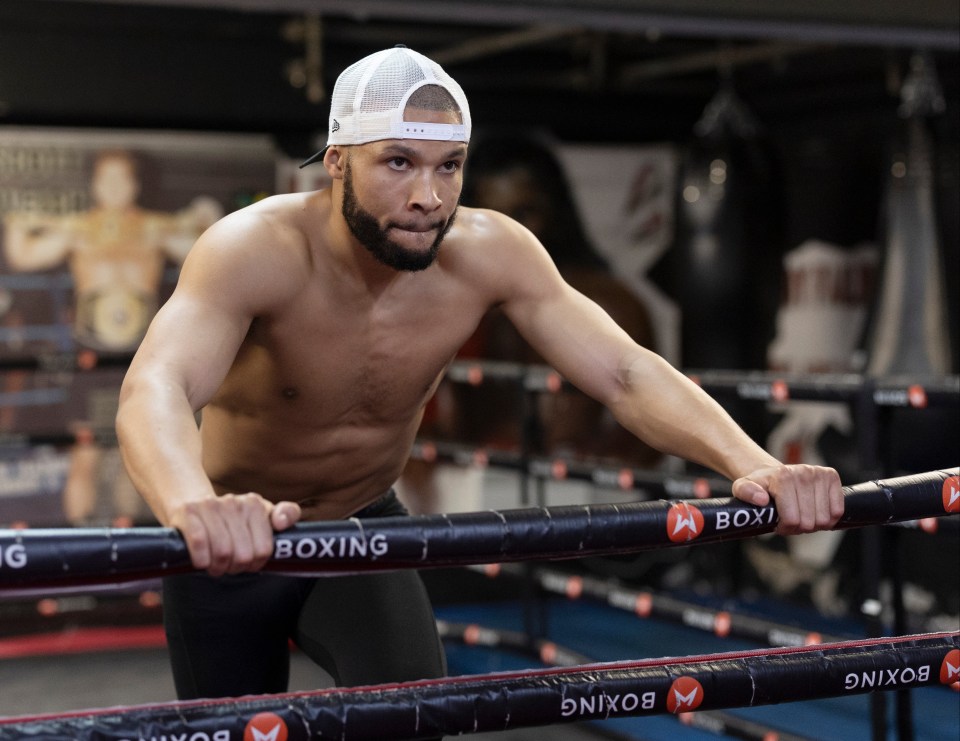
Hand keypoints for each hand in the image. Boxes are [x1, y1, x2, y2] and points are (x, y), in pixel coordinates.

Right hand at [170, 493, 301, 575]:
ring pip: (222, 552)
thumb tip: (281, 522)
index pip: (264, 550)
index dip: (255, 564)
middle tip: (229, 565)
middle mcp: (234, 502)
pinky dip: (201, 560)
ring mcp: (210, 505)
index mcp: (255, 505)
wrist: (193, 505)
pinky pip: (199, 544)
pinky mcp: (189, 512)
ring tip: (216, 564)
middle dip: (235, 568)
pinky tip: (202, 561)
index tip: (249, 562)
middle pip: (243, 555)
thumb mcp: (262, 515)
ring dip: (218, 567)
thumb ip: (286, 515)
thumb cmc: (232, 519)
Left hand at [732, 464, 843, 534]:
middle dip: (798, 528)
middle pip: (809, 522)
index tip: (778, 523)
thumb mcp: (742, 488)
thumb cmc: (759, 486)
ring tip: (801, 515)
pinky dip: (828, 518)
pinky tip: (815, 512)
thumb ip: (745, 493)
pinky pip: (838, 511)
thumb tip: (761, 499)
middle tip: (790, 520)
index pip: (792, 519)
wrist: (774, 474)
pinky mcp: (832, 476)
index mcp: (783, 477)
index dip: (785, 528)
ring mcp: (819, 473)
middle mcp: (803, 472)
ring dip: (813, 524)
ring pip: (824, 519)